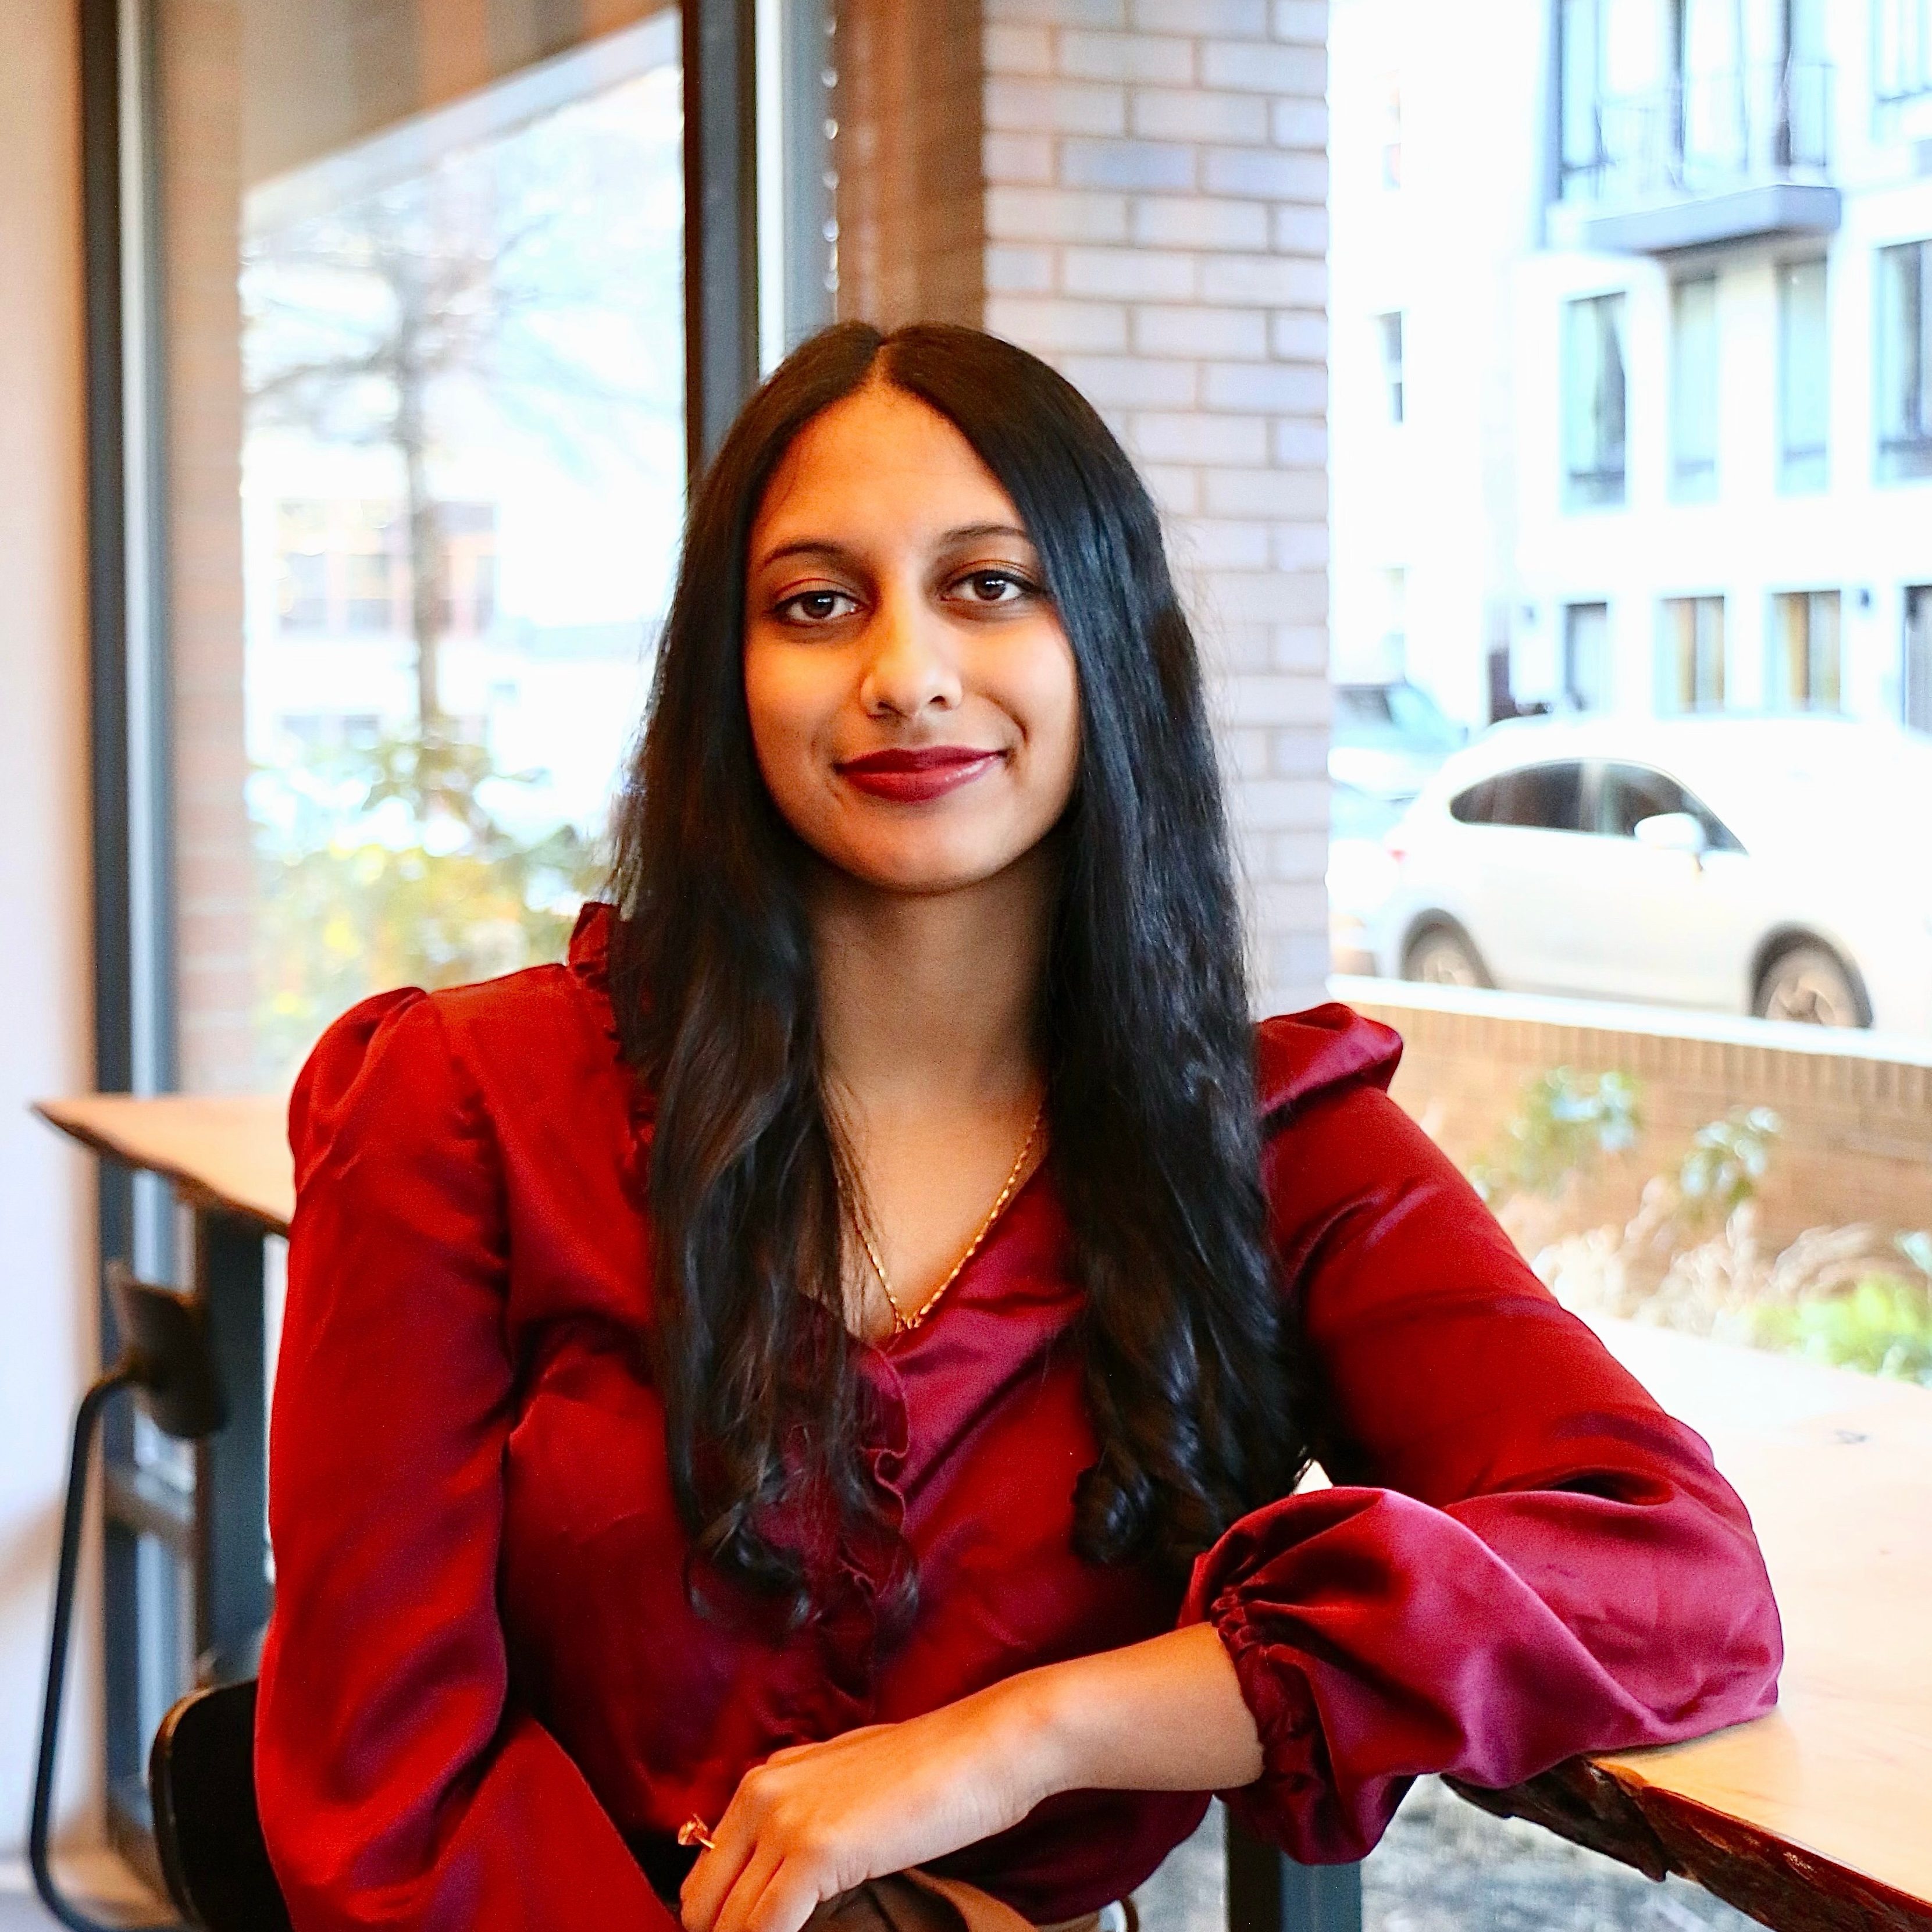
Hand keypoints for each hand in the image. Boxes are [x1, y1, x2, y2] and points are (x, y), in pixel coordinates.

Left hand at [678, 1681, 1053, 1931]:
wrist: (981, 1748)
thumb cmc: (928, 1771)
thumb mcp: (843, 1786)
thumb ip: (800, 1817)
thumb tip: (775, 1877)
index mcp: (763, 1780)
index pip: (704, 1873)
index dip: (720, 1920)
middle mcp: (761, 1793)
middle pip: (703, 1902)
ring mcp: (785, 1820)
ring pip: (730, 1921)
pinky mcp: (815, 1851)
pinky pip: (766, 1927)